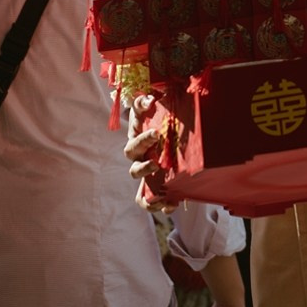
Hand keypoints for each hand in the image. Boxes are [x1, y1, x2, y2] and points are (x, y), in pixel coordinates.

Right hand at [124, 95, 181, 213]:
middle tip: (156, 164)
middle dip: (144, 168)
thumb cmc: (154, 116)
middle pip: (134, 170)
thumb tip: (147, 100)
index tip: (155, 134)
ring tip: (162, 196)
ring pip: (141, 192)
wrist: (164, 128)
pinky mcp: (156, 187)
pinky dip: (160, 206)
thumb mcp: (148, 107)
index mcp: (136, 142)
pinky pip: (153, 201)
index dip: (142, 140)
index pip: (134, 143)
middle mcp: (139, 161)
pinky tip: (172, 205)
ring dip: (149, 196)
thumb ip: (144, 102)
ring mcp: (147, 176)